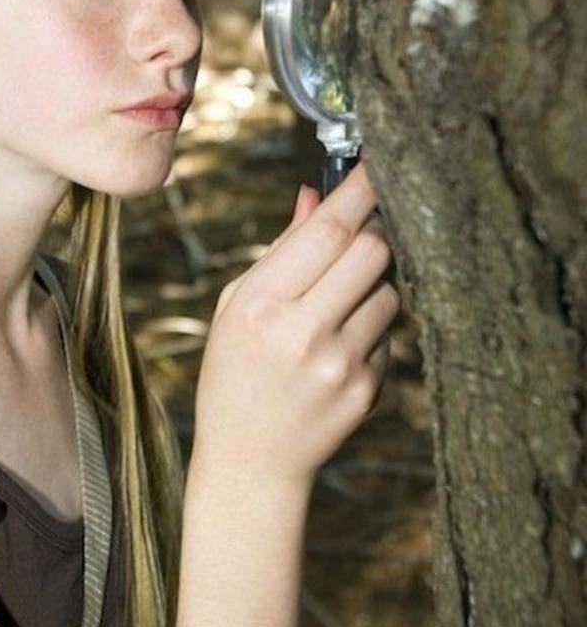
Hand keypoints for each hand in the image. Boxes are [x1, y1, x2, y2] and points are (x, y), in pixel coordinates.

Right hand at [191, 161, 398, 491]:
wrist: (251, 461)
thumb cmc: (235, 372)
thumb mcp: (236, 307)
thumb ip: (281, 251)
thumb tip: (317, 195)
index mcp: (259, 305)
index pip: (326, 231)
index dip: (358, 191)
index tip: (377, 165)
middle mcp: (301, 333)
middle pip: (370, 251)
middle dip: (372, 232)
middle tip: (362, 232)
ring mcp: (340, 365)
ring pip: (389, 291)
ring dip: (374, 285)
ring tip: (338, 308)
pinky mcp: (368, 391)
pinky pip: (391, 335)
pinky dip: (373, 329)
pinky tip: (339, 351)